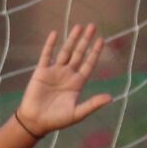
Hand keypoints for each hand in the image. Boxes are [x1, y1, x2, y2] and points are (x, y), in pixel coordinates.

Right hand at [16, 25, 113, 139]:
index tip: (102, 40)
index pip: (88, 64)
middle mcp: (67, 74)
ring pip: (65, 51)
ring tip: (79, 26)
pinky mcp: (41, 71)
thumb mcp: (77, 113)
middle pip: (79, 53)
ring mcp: (54, 71)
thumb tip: (110, 98)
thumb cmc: (57, 120)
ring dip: (72, 39)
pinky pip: (46, 55)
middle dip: (85, 40)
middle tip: (93, 26)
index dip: (95, 52)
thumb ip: (93, 104)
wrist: (36, 121)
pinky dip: (50, 44)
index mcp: (77, 83)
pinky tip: (55, 34)